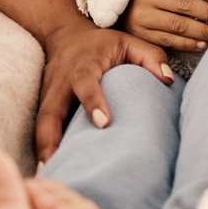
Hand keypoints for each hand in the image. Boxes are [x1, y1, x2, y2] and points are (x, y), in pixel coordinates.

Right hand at [34, 23, 171, 163]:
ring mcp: (49, 95)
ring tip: (50, 173)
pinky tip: (51, 168)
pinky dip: (43, 148)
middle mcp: (61, 81)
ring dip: (44, 149)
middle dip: (51, 137)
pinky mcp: (44, 105)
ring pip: (41, 123)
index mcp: (84, 64)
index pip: (85, 81)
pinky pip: (40, 128)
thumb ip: (151, 56)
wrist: (65, 35)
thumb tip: (167, 81)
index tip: (104, 123)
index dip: (92, 101)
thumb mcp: (129, 41)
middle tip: (57, 163)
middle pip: (50, 110)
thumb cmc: (103, 44)